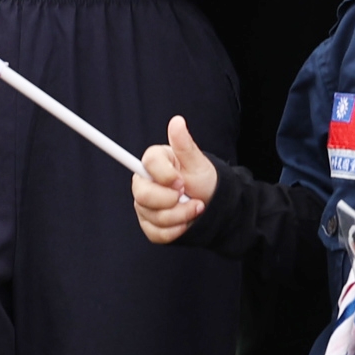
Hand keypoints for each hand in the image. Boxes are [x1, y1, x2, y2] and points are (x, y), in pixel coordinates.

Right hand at [133, 114, 218, 242]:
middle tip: (191, 198)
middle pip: (143, 195)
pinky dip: (176, 230)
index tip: (181, 182)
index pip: (148, 164)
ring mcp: (144, 205)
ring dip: (181, 216)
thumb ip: (184, 145)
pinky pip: (156, 233)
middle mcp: (144, 182)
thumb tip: (177, 121)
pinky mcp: (148, 224)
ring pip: (153, 216)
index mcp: (154, 162)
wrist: (211, 206)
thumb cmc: (203, 180)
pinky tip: (187, 222)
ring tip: (196, 208)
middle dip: (172, 202)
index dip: (165, 176)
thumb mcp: (198, 163)